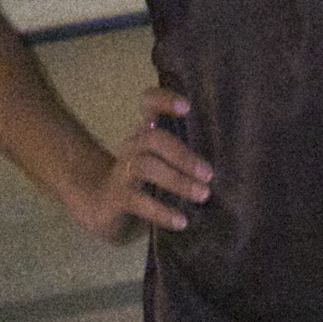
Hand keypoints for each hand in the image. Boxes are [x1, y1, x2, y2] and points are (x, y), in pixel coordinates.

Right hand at [71, 88, 212, 243]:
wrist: (99, 206)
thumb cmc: (142, 180)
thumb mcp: (161, 162)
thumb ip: (184, 156)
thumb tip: (223, 167)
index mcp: (146, 133)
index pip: (150, 103)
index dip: (165, 100)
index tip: (186, 107)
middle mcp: (133, 147)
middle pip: (153, 138)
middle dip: (183, 155)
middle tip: (209, 174)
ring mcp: (121, 172)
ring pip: (146, 167)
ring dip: (177, 180)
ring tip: (202, 195)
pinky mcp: (116, 198)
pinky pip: (138, 201)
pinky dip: (162, 212)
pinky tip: (181, 221)